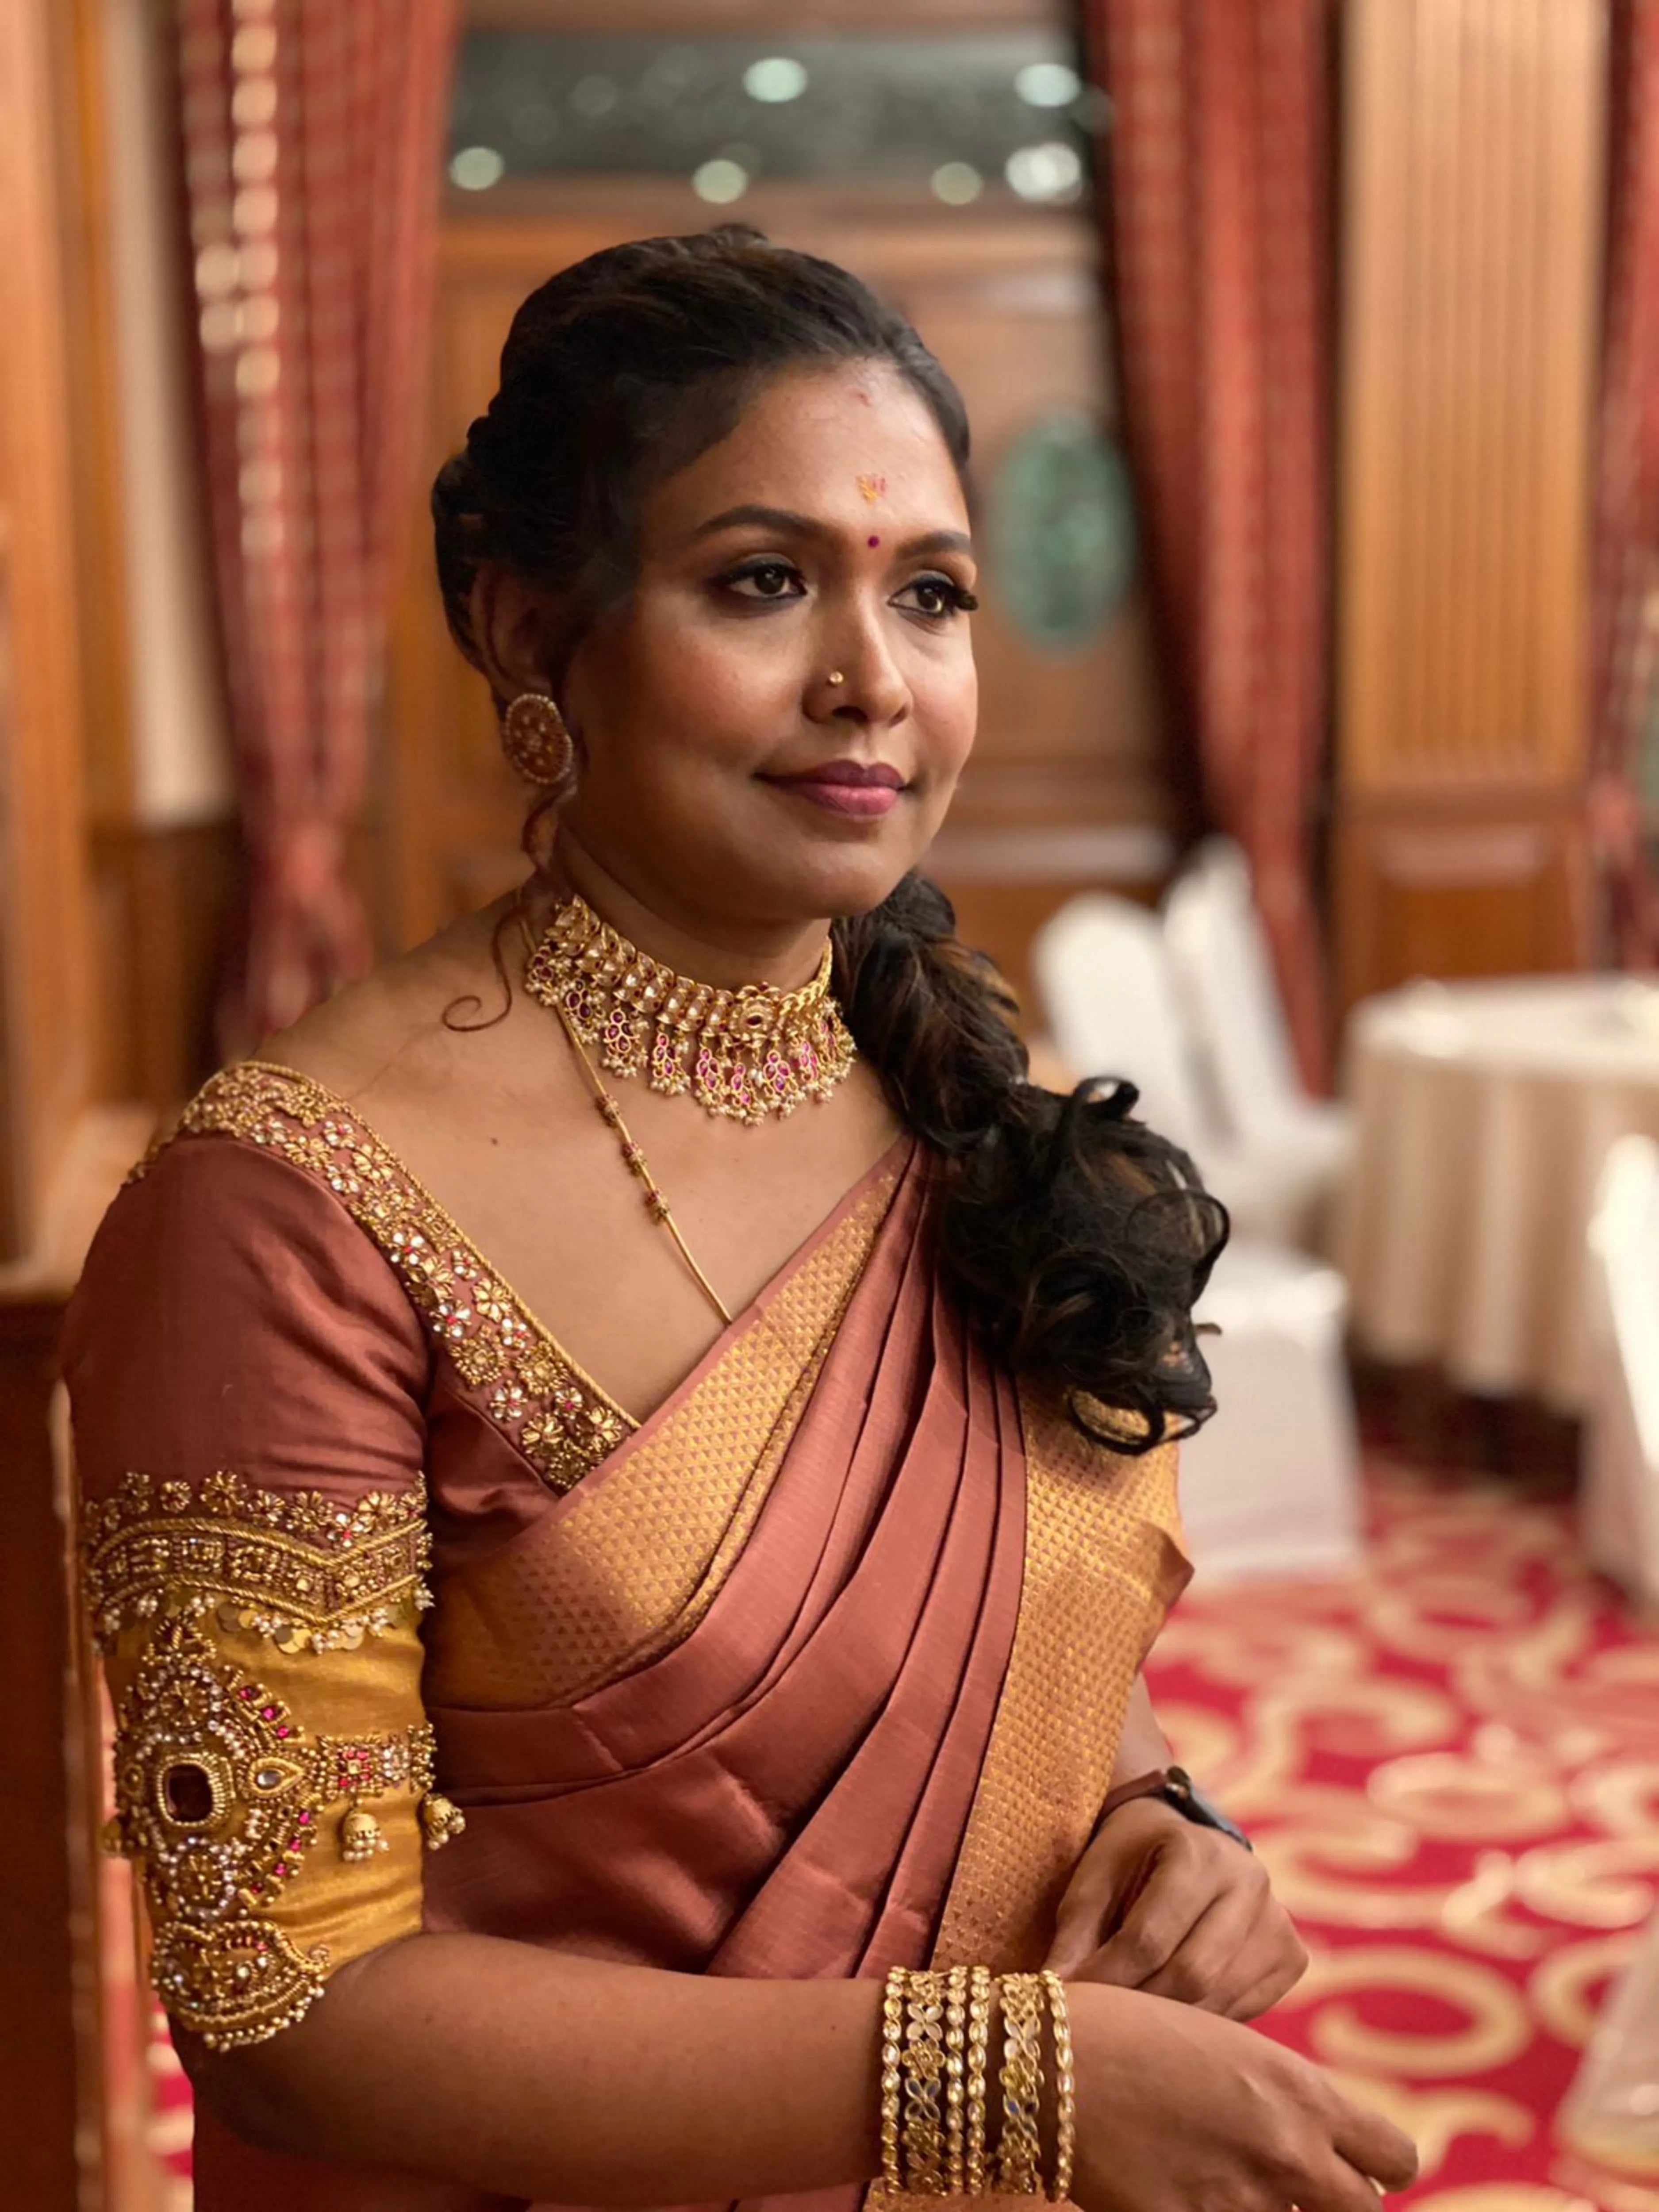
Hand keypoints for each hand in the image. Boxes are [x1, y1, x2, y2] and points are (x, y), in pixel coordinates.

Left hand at [1045, 1797, 1307, 2018]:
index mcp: (1196, 1852)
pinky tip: (1175, 2017)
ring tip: (1131, 2029)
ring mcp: (1278, 1920)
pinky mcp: (1290, 1956)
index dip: (1105, 1978)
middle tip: (1102, 2028)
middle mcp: (1248, 1881)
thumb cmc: (1127, 1858)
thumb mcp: (1093, 1879)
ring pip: (1219, 2000)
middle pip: (1191, 1975)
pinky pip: (1246, 2010)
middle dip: (1139, 2006)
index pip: (1148, 1938)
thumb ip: (1073, 1936)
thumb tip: (1050, 1997)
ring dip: (1171, 2024)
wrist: (1183, 1837)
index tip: (1070, 2004)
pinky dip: (1205, 2024)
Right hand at [1069, 1980, 1417, 2211]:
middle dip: (1337, 2203)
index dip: (1378, 2165)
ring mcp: (1239, 2203)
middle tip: (1301, 2187)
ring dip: (1272, 2211)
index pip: (1394, 2158)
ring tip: (1231, 2185)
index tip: (1352, 2163)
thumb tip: (1307, 2136)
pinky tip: (1188, 2197)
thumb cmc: (1131, 2033)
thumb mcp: (1225, 2046)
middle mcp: (1287, 2153)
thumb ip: (1277, 2095)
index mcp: (1300, 2093)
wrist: (1048, 2060)